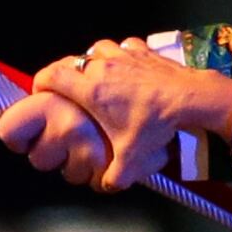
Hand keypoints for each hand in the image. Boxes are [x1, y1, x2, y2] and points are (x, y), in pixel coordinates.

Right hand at [0, 42, 231, 192]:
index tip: (41, 93)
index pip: (51, 76)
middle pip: (70, 61)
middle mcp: (101, 67)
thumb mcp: (132, 157)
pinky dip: (120, 55)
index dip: (41, 83)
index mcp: (91, 90)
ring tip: (96, 76)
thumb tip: (107, 185)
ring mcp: (123, 55)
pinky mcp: (142, 51)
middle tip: (66, 89)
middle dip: (64, 74)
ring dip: (92, 61)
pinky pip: (123, 47)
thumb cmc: (156, 124)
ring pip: (95, 50)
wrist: (191, 99)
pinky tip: (126, 67)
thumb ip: (115, 174)